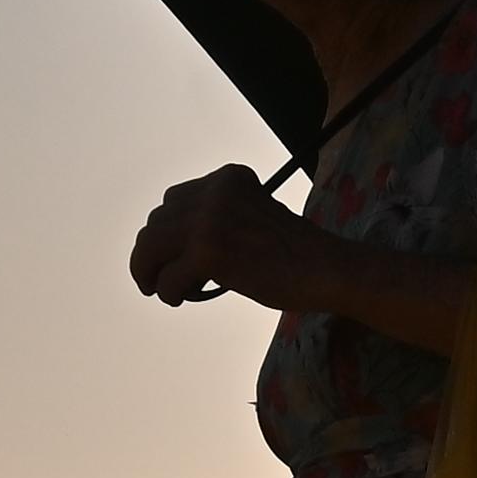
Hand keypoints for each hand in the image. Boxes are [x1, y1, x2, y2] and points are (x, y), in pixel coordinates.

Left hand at [128, 166, 308, 310]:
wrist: (327, 269)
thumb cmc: (295, 253)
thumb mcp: (250, 216)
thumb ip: (216, 219)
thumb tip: (171, 247)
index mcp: (227, 179)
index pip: (173, 200)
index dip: (165, 232)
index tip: (170, 255)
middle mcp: (214, 192)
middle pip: (156, 222)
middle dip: (151, 254)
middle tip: (156, 280)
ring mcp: (210, 220)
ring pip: (151, 247)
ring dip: (150, 273)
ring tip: (164, 291)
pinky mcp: (208, 252)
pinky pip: (167, 278)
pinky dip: (169, 292)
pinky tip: (182, 298)